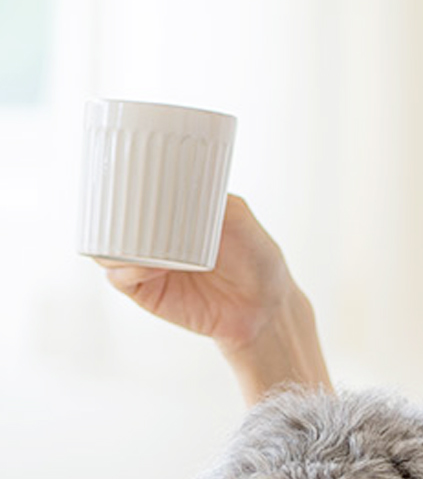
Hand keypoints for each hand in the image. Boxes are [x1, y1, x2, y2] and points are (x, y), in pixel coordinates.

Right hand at [100, 196, 290, 353]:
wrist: (264, 306)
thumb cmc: (255, 257)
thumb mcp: (237, 216)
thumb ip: (210, 198)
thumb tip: (179, 181)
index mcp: (170, 214)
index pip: (132, 194)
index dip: (116, 185)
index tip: (113, 172)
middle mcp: (153, 238)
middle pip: (111, 222)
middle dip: (103, 213)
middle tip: (112, 202)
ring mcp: (146, 266)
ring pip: (107, 251)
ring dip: (111, 244)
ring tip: (130, 240)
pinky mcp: (147, 293)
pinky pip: (120, 279)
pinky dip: (127, 270)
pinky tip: (149, 266)